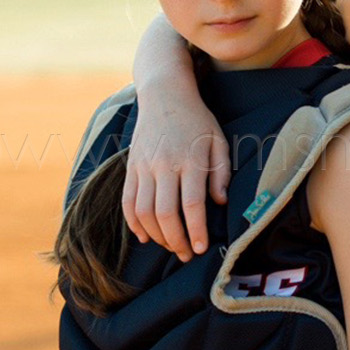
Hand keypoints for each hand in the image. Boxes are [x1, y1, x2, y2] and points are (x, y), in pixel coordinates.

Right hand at [124, 79, 228, 260]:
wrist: (164, 94)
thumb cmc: (197, 120)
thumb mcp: (219, 140)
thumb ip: (221, 172)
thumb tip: (220, 202)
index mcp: (191, 159)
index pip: (192, 203)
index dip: (195, 230)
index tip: (200, 248)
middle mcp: (164, 164)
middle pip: (165, 213)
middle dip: (176, 240)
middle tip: (186, 254)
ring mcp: (144, 166)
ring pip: (144, 211)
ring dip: (157, 235)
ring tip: (170, 246)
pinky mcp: (131, 167)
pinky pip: (127, 201)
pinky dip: (134, 223)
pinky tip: (146, 236)